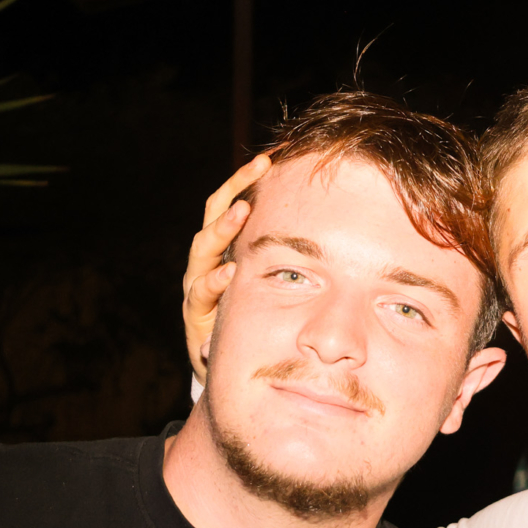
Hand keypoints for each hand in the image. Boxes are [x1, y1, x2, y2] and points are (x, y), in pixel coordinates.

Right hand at [183, 153, 269, 382]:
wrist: (228, 369)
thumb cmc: (256, 323)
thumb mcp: (272, 287)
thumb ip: (291, 261)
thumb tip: (332, 228)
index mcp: (225, 248)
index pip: (231, 203)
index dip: (246, 180)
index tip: (269, 158)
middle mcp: (208, 261)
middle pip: (214, 216)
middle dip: (235, 190)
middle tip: (258, 170)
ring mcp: (199, 287)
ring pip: (202, 250)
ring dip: (222, 229)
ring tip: (242, 212)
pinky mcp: (195, 317)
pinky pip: (199, 295)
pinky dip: (214, 282)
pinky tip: (230, 272)